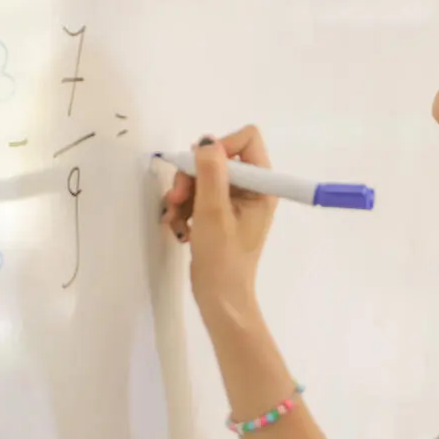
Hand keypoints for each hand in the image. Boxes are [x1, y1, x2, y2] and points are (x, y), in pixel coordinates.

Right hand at [161, 125, 276, 319]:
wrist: (219, 299)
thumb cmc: (222, 259)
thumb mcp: (214, 212)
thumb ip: (211, 173)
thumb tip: (207, 141)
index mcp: (262, 186)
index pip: (246, 139)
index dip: (220, 147)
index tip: (200, 168)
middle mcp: (252, 189)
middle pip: (218, 159)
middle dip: (193, 176)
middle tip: (177, 199)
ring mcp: (235, 202)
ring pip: (203, 178)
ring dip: (184, 195)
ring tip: (176, 219)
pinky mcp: (219, 215)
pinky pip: (198, 197)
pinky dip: (185, 209)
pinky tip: (179, 228)